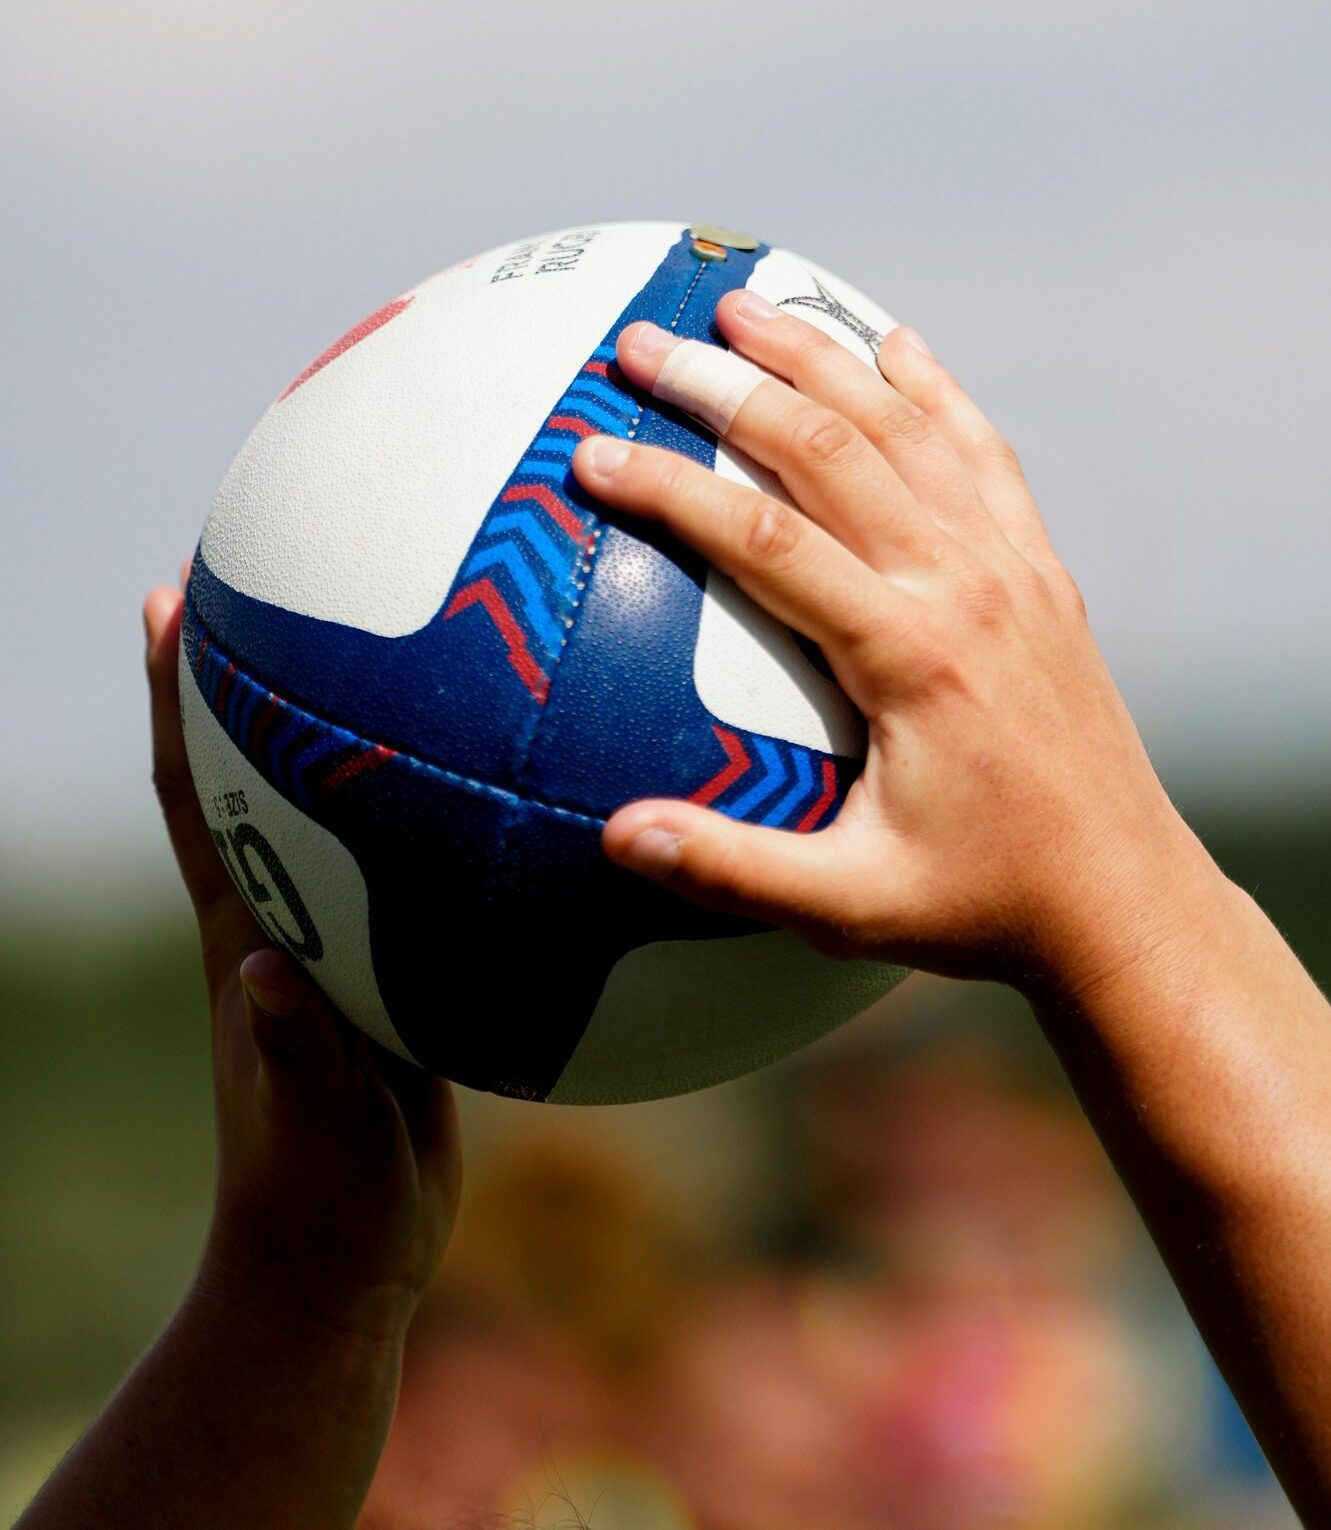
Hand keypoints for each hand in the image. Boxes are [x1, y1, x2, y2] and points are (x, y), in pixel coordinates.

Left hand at [143, 587, 460, 1343]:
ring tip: (403, 642)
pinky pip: (418, 869)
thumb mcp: (306, 1129)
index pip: (200, 792)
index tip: (173, 596)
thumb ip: (293, 1052)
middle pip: (258, 766)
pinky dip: (441, 816)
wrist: (344, 1254)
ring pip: (343, 807)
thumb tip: (266, 968)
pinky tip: (504, 786)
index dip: (178, 695)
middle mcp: (285, 914)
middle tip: (278, 573)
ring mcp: (341, 939)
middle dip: (255, 670)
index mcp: (248, 933)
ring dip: (353, 726)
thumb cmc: (316, 1198)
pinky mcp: (393, 970)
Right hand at [572, 296, 1216, 995]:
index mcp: (910, 654)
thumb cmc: (981, 906)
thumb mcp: (848, 906)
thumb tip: (616, 838)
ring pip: (908, 429)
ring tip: (747, 304)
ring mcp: (1012, 570)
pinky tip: (898, 346)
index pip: (764, 538)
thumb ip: (730, 869)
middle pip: (830, 448)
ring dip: (823, 358)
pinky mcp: (1041, 574)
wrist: (1121, 898)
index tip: (594, 451)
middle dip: (729, 383)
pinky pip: (984, 455)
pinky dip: (937, 391)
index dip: (671, 486)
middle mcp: (966, 586)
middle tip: (644, 341)